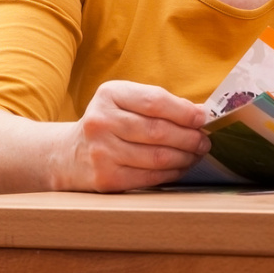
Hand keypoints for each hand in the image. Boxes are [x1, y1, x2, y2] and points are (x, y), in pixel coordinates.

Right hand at [54, 80, 210, 191]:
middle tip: (204, 140)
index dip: (184, 112)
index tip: (203, 119)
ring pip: (158, 157)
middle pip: (158, 131)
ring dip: (185, 157)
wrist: (69, 154)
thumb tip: (201, 113)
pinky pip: (151, 177)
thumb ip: (159, 103)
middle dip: (189, 137)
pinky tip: (180, 167)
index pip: (155, 101)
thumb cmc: (108, 124)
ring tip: (195, 154)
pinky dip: (172, 173)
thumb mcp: (124, 102)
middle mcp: (101, 121)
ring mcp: (102, 151)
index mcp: (109, 95)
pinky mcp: (107, 177)